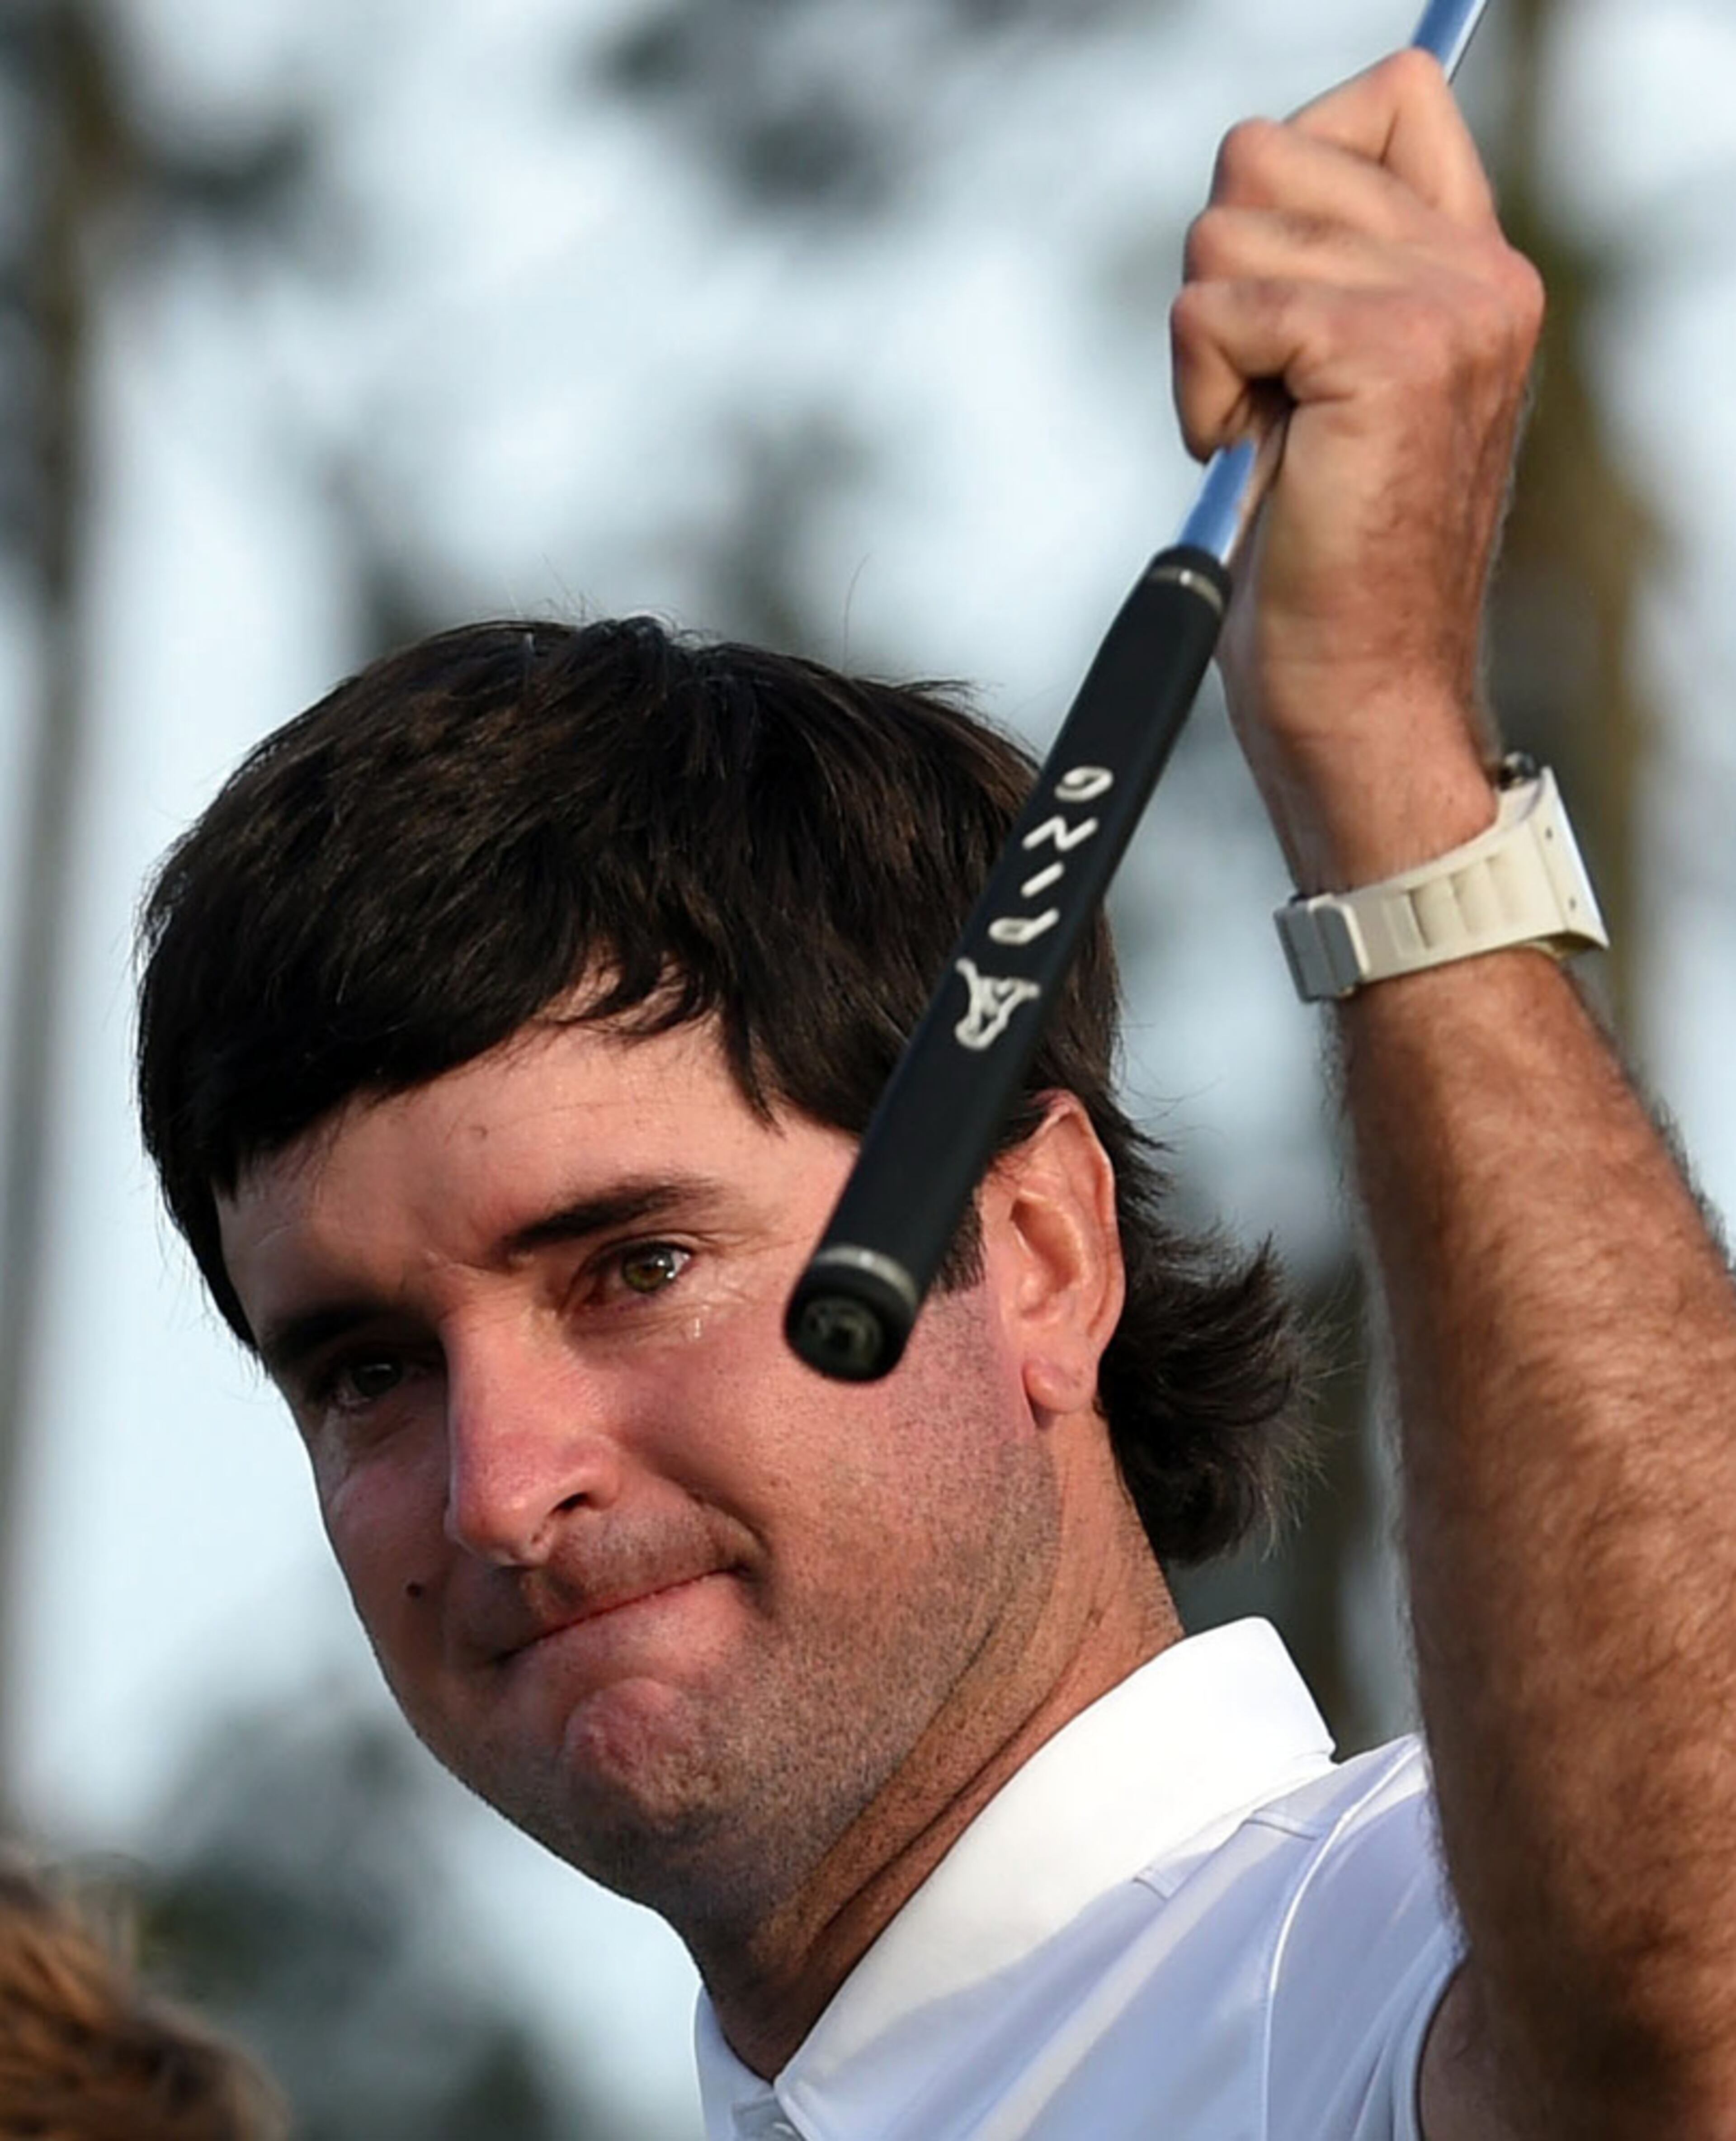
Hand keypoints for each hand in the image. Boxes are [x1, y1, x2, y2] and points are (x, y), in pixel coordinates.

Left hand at [1171, 50, 1543, 891]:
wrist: (1357, 691)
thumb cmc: (1325, 560)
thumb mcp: (1333, 385)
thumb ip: (1330, 267)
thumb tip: (1250, 176)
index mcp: (1478, 268)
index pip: (1390, 95)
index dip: (1294, 173)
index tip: (1280, 301)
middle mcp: (1479, 271)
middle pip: (1265, 151)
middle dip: (1224, 279)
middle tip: (1267, 398)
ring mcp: (1441, 306)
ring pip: (1223, 224)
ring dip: (1208, 344)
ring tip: (1266, 439)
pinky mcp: (1380, 353)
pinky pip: (1212, 308)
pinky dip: (1202, 392)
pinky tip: (1252, 462)